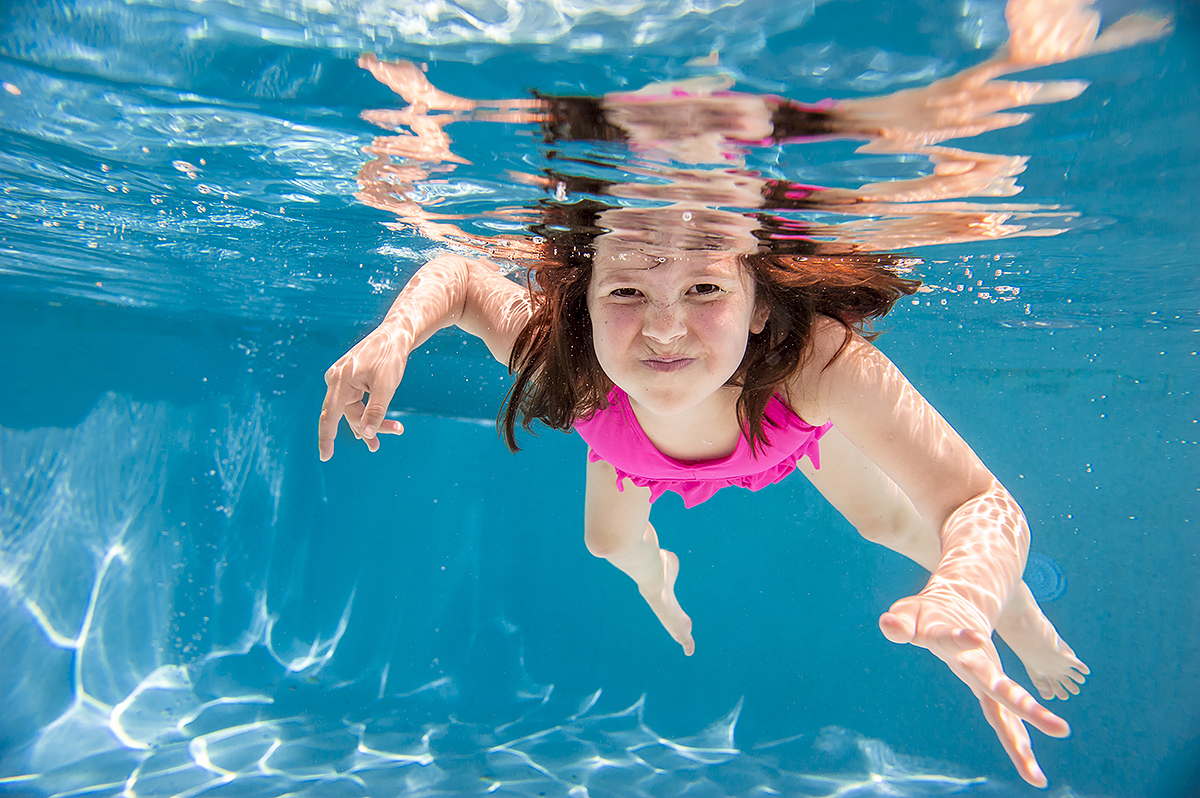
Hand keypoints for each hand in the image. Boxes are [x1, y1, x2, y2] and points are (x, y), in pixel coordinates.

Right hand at [319, 324, 409, 459]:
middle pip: (348, 414)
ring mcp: (342, 380)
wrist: (395, 333)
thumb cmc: (390, 356)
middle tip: (398, 431)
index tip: (325, 456)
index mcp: (339, 381)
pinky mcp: (350, 380)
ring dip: (371, 422)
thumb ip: (375, 410)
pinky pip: (355, 403)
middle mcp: (336, 380)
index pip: (329, 415)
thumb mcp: (386, 386)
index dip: (326, 437)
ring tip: (390, 435)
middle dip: (371, 426)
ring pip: (354, 410)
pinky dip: (367, 413)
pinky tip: (372, 430)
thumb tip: (366, 434)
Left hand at [880, 590, 1069, 787]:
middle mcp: (977, 660)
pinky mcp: (990, 686)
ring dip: (1026, 738)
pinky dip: (1017, 740)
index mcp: (949, 638)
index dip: (961, 638)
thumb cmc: (927, 613)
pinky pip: (1004, 718)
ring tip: (1038, 773)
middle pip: (999, 685)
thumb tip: (888, 624)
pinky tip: (1030, 769)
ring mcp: (987, 674)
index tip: (975, 636)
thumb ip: (899, 623)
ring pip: (1008, 708)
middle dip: (1025, 707)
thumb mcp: (908, 613)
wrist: (963, 602)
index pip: (953, 639)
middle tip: (1059, 729)